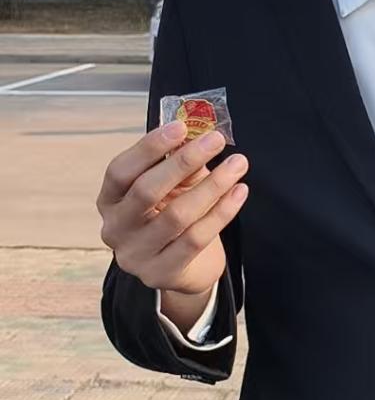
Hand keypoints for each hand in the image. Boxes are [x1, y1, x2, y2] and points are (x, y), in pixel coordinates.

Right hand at [97, 121, 248, 298]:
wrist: (186, 267)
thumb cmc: (173, 213)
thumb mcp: (172, 185)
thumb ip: (178, 162)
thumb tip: (197, 133)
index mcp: (109, 200)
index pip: (120, 171)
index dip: (148, 147)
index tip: (180, 126)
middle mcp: (115, 229)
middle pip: (146, 190)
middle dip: (184, 161)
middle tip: (216, 140)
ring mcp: (135, 255)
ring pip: (177, 215)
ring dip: (212, 185)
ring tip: (237, 164)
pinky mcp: (161, 274)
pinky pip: (196, 239)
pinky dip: (221, 212)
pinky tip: (239, 191)